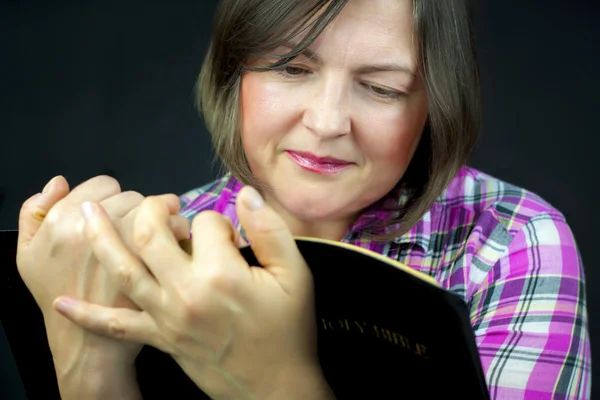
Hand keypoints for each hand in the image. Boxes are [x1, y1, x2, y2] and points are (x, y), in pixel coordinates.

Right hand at [16, 175, 189, 396]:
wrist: (89, 345)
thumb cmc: (59, 297)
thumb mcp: (28, 256)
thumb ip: (33, 214)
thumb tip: (58, 182)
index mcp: (63, 222)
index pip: (103, 185)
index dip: (115, 198)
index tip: (120, 214)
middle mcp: (96, 231)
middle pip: (132, 197)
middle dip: (142, 209)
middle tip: (146, 225)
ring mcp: (129, 249)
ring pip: (157, 209)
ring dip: (167, 216)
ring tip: (169, 231)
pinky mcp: (159, 270)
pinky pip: (178, 234)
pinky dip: (183, 235)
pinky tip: (181, 247)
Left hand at [54, 186, 334, 399]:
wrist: (276, 386)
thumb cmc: (286, 330)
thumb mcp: (295, 275)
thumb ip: (270, 229)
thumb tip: (245, 194)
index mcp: (221, 274)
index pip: (206, 222)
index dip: (219, 221)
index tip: (231, 235)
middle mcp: (185, 292)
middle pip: (152, 235)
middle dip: (154, 209)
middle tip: (166, 203)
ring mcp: (167, 317)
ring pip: (124, 269)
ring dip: (102, 238)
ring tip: (86, 213)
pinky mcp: (159, 338)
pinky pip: (116, 325)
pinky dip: (88, 314)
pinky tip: (62, 302)